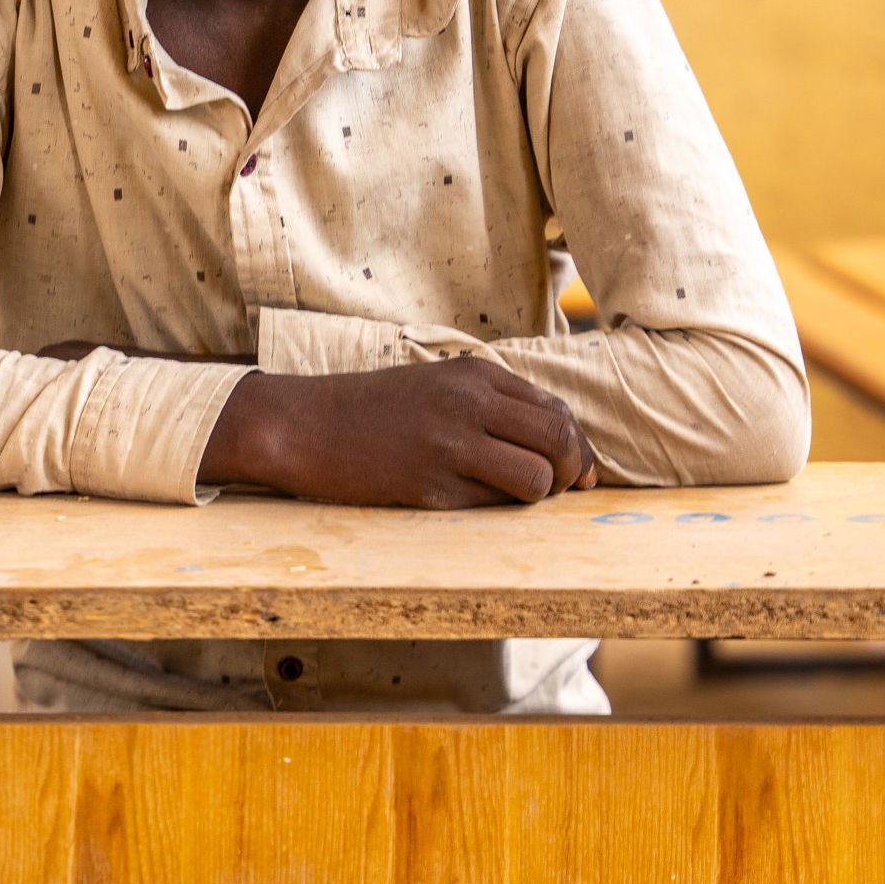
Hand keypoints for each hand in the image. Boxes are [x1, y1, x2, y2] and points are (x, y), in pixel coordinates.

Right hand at [200, 359, 593, 506]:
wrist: (305, 425)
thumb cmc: (372, 411)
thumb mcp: (438, 386)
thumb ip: (493, 406)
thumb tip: (558, 449)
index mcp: (476, 375)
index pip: (557, 411)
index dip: (578, 449)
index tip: (578, 474)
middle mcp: (471, 402)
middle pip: (561, 440)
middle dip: (571, 472)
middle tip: (555, 490)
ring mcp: (452, 442)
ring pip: (539, 477)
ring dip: (539, 496)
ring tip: (514, 498)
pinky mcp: (432, 483)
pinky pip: (495, 503)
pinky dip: (498, 508)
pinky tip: (472, 501)